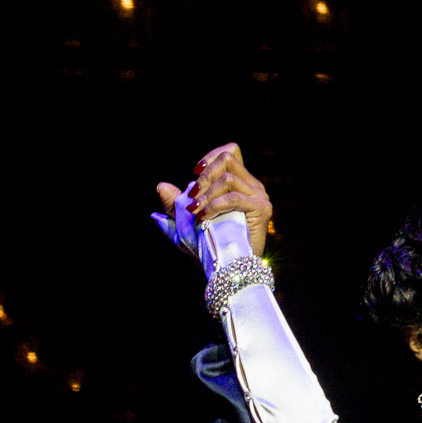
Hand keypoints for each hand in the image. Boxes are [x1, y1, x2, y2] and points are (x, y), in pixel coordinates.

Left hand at [152, 142, 271, 259]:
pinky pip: (235, 197)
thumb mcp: (185, 225)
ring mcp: (259, 196)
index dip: (211, 156)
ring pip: (229, 178)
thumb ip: (173, 206)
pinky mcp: (261, 209)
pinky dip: (215, 205)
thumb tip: (160, 186)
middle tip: (191, 197)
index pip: (230, 151)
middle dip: (204, 176)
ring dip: (207, 194)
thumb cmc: (208, 247)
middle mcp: (252, 186)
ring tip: (196, 212)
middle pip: (228, 159)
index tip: (194, 172)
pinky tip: (205, 217)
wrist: (226, 271)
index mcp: (239, 184)